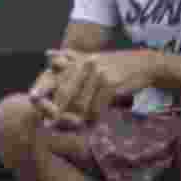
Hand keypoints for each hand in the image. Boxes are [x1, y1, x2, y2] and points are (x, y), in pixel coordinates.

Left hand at [32, 49, 157, 127]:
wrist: (143, 65)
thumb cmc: (115, 65)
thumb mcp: (92, 58)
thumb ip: (70, 58)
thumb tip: (46, 54)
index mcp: (78, 60)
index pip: (57, 79)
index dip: (45, 93)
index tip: (37, 106)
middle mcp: (86, 64)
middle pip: (65, 93)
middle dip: (57, 111)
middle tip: (50, 125)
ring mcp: (98, 73)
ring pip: (80, 104)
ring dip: (78, 119)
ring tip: (77, 126)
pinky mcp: (110, 84)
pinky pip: (96, 108)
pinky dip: (94, 119)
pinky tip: (94, 124)